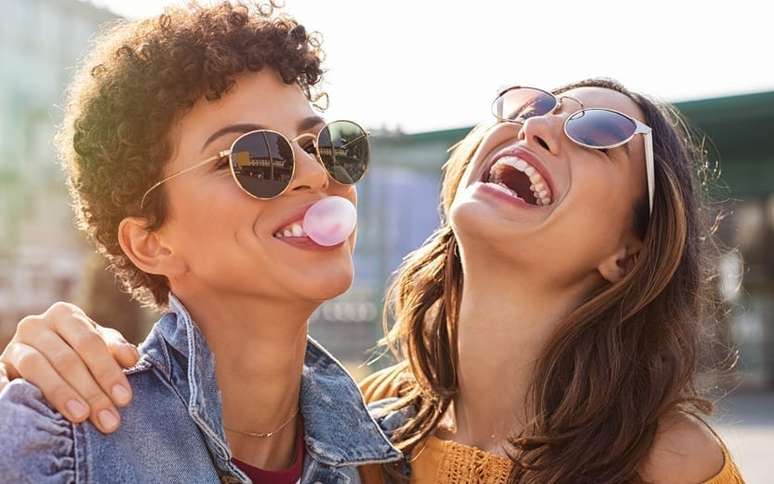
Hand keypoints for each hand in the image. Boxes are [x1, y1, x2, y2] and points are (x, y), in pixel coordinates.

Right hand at [0, 302, 138, 432]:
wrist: (40, 354)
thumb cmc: (78, 351)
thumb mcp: (98, 344)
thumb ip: (115, 348)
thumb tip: (131, 359)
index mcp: (65, 315)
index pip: (90, 343)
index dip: (108, 371)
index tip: (124, 399)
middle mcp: (37, 325)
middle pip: (67, 359)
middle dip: (91, 392)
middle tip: (109, 419)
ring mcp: (14, 345)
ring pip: (37, 367)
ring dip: (61, 394)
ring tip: (81, 417)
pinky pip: (0, 377)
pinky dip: (9, 390)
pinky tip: (27, 410)